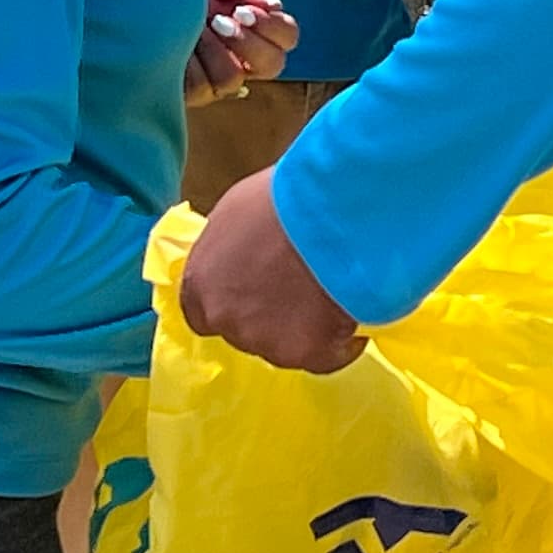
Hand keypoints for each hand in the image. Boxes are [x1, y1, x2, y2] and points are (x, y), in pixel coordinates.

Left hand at [178, 168, 366, 373]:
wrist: (331, 213)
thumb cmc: (282, 198)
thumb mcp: (236, 212)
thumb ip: (230, 248)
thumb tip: (245, 255)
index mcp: (200, 283)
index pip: (201, 313)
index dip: (232, 301)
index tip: (255, 289)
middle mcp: (225, 319)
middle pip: (245, 329)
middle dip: (269, 311)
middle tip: (298, 283)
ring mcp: (266, 341)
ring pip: (285, 344)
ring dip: (304, 325)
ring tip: (330, 290)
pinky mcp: (309, 353)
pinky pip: (327, 354)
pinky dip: (341, 339)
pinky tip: (352, 308)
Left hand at [183, 0, 296, 102]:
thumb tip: (273, 4)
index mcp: (256, 28)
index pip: (287, 36)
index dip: (272, 26)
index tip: (243, 10)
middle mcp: (242, 57)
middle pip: (272, 64)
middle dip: (247, 42)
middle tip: (219, 20)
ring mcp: (216, 79)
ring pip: (233, 78)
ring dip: (213, 49)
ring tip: (193, 29)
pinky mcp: (189, 92)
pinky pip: (200, 86)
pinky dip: (188, 61)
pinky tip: (176, 44)